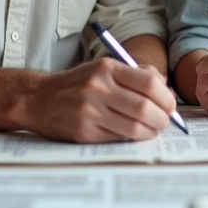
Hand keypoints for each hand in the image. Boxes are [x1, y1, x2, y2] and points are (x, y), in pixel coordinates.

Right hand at [24, 57, 176, 142]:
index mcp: (106, 68)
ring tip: (151, 129)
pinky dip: (131, 138)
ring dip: (150, 132)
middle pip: (145, 108)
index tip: (170, 106)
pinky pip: (118, 138)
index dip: (167, 98)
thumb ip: (135, 76)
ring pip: (134, 127)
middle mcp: (97, 88)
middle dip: (162, 119)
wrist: (37, 99)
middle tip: (164, 121)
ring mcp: (89, 111)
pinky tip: (132, 134)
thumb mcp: (103, 69)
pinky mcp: (83, 132)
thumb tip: (167, 92)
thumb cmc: (77, 84)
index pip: (149, 84)